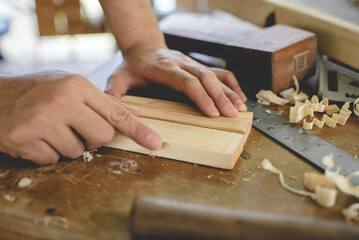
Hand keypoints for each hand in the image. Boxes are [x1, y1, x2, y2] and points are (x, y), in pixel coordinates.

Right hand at [0, 71, 161, 164]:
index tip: (155, 143)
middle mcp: (62, 102)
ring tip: (52, 129)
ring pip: (78, 152)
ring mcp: (42, 122)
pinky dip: (50, 152)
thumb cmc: (39, 90)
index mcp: (77, 86)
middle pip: (102, 137)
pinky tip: (38, 137)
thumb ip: (104, 101)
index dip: (138, 130)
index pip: (116, 113)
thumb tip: (135, 112)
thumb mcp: (71, 85)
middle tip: (75, 126)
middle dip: (93, 137)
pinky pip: (54, 160)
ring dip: (69, 145)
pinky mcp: (25, 141)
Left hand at [105, 45, 247, 117]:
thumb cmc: (132, 66)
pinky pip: (219, 72)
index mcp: (163, 68)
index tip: (212, 112)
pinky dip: (232, 83)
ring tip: (241, 109)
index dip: (201, 96)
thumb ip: (115, 93)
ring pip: (215, 75)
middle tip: (231, 115)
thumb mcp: (118, 78)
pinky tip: (240, 96)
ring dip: (230, 91)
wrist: (143, 46)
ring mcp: (191, 63)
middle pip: (205, 78)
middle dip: (221, 97)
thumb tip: (115, 113)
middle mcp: (181, 63)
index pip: (186, 81)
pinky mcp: (198, 65)